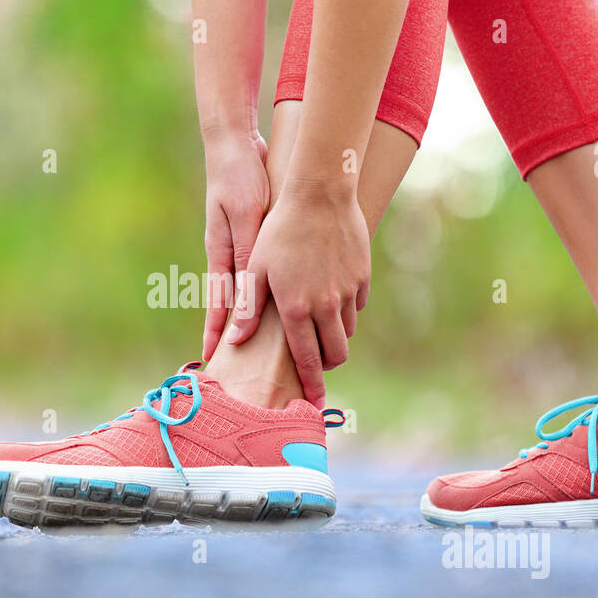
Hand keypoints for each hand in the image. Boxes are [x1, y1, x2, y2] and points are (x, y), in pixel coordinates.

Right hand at [201, 130, 269, 361]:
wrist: (235, 146)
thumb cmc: (239, 177)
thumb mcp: (246, 215)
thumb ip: (248, 251)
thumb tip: (249, 290)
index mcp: (222, 251)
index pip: (218, 300)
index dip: (215, 330)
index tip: (211, 356)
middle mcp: (228, 253)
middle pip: (231, 301)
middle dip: (232, 331)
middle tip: (234, 359)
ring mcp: (238, 245)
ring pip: (246, 288)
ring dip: (250, 314)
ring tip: (258, 341)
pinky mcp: (251, 235)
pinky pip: (258, 269)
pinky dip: (263, 288)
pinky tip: (277, 298)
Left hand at [227, 179, 368, 407]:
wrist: (319, 194)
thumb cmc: (278, 230)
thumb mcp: (255, 268)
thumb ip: (247, 308)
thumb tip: (235, 341)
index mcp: (297, 308)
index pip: (307, 360)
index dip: (311, 385)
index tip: (315, 404)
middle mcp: (326, 305)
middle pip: (336, 355)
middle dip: (326, 365)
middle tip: (314, 363)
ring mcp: (348, 292)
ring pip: (347, 332)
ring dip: (335, 337)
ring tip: (318, 326)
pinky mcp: (362, 277)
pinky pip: (356, 306)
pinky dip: (345, 309)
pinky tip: (330, 296)